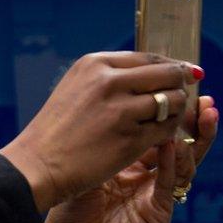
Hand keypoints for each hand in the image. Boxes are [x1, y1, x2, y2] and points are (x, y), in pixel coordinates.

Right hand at [0, 52, 201, 210]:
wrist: (37, 164)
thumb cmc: (57, 130)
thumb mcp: (76, 88)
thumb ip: (110, 77)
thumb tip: (154, 71)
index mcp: (95, 64)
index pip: (149, 58)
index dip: (171, 67)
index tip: (184, 74)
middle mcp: (109, 82)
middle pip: (167, 75)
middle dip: (180, 85)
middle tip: (183, 96)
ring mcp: (121, 110)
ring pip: (172, 101)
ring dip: (177, 110)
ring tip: (169, 119)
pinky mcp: (130, 138)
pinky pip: (167, 129)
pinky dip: (169, 132)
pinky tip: (161, 136)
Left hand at [43, 95, 218, 222]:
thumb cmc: (69, 207)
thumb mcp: (85, 164)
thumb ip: (103, 136)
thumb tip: (111, 95)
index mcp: (131, 160)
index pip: (159, 129)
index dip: (171, 109)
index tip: (177, 84)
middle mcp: (148, 175)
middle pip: (182, 142)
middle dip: (194, 119)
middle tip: (203, 95)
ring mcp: (155, 195)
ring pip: (186, 162)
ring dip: (196, 138)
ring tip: (203, 113)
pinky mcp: (158, 215)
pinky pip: (171, 186)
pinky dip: (174, 164)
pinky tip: (174, 144)